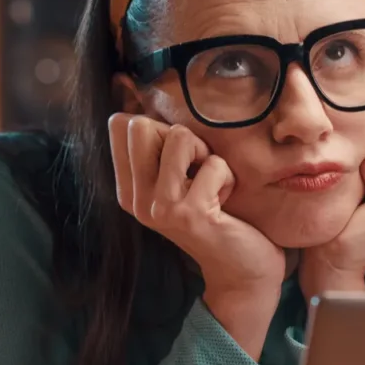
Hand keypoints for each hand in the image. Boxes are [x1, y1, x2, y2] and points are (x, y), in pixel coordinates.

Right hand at [109, 114, 285, 356]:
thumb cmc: (218, 216)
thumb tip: (137, 93)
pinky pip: (214, 163)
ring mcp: (160, 208)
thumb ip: (160, 148)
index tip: (179, 164)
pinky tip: (225, 204)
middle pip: (140, 124)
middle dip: (181, 138)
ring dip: (207, 156)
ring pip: (179, 136)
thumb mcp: (180, 180)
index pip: (122, 124)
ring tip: (211, 187)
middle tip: (196, 172)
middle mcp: (136, 200)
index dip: (160, 131)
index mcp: (129, 188)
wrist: (242, 271)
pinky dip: (228, 177)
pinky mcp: (189, 214)